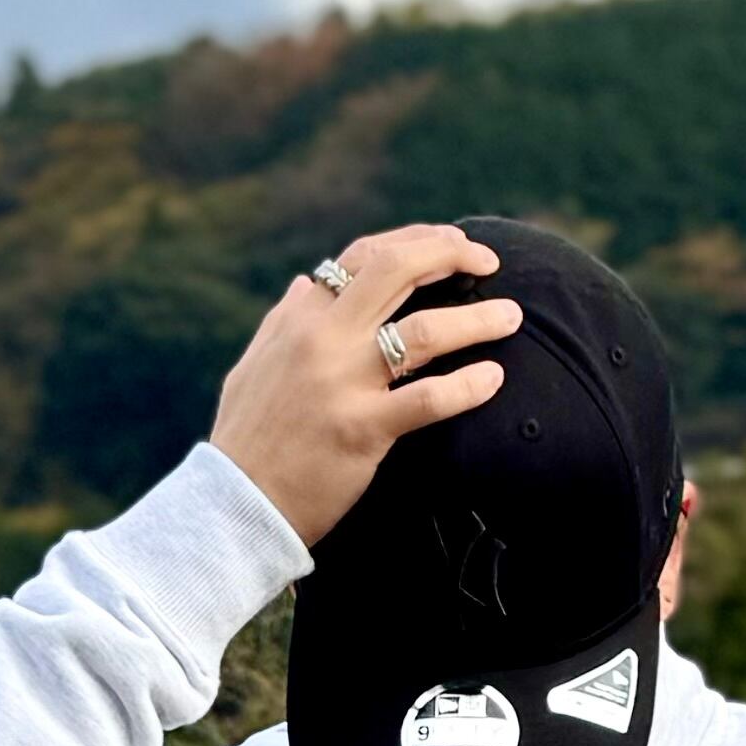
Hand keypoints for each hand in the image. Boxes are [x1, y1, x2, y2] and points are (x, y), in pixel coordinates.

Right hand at [210, 227, 519, 545]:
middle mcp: (322, 340)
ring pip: (424, 332)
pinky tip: (493, 379)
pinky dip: (468, 386)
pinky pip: (428, 400)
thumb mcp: (254, 364)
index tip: (449, 241)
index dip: (414, 240)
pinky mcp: (363, 430)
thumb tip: (308, 283)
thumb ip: (285, 320)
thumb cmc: (247, 439)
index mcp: (300, 319)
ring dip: (477, 319)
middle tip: (490, 260)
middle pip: (397, 271)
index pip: (363, 256)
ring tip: (512, 315)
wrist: (233, 505)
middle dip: (451, 253)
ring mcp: (343, 384)